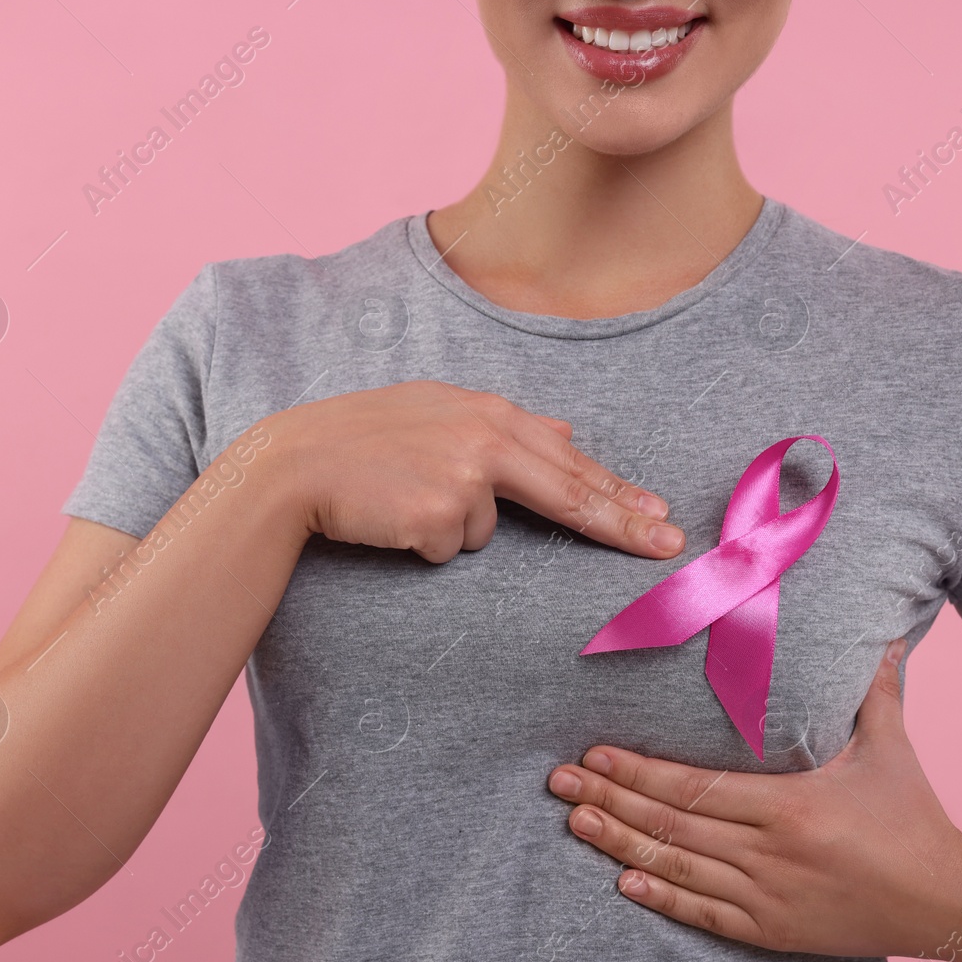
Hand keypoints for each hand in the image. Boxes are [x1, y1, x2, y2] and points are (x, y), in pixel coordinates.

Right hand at [264, 379, 684, 563]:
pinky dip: (420, 543)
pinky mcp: (437, 515)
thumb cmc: (356, 439)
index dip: (616, 490)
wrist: (293, 463)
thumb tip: (564, 432)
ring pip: (486, 532)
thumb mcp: (430, 412)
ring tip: (400, 499)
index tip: (657, 515)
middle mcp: (484, 438)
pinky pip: (447, 549)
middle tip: (668, 546)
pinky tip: (388, 516)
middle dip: (623, 522)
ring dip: (450, 527)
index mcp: (485, 411)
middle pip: (570, 491)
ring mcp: (463, 477)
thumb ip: (498, 425)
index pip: (566, 458)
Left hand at [547, 639, 961, 961]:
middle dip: (610, 798)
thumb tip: (881, 636)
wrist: (950, 905)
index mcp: (791, 805)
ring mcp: (769, 896)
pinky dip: (663, 900)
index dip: (639, 770)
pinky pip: (707, 916)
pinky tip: (625, 883)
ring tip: (575, 820)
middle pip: (673, 823)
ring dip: (620, 844)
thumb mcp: (889, 751)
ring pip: (679, 867)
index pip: (695, 786)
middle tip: (559, 781)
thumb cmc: (915, 821)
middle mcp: (772, 852)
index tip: (595, 752)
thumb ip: (873, 693)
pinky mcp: (774, 932)